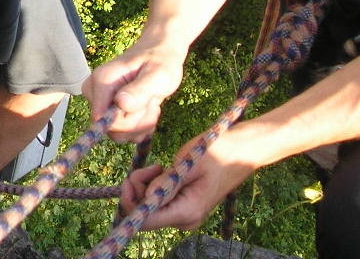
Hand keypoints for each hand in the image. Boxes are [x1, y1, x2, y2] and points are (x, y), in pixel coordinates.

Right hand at [82, 42, 184, 141]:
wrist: (160, 55)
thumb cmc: (160, 62)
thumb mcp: (158, 76)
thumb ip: (140, 90)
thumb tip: (121, 104)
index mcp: (101, 81)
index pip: (102, 119)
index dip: (127, 121)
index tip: (145, 105)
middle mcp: (94, 92)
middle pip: (111, 128)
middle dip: (137, 122)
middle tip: (151, 103)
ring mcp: (100, 102)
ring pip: (118, 133)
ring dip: (141, 125)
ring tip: (151, 104)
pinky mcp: (107, 110)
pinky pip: (121, 133)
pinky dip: (139, 126)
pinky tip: (147, 109)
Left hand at [119, 132, 254, 230]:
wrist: (241, 151)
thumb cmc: (217, 153)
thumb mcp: (188, 164)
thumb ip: (166, 183)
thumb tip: (144, 196)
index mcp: (187, 212)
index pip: (146, 220)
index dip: (131, 202)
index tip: (129, 178)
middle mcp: (184, 220)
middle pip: (145, 213)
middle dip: (138, 189)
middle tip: (152, 166)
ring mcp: (184, 215)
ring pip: (150, 206)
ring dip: (145, 185)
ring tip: (159, 166)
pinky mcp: (182, 206)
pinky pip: (158, 201)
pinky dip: (153, 185)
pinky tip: (163, 170)